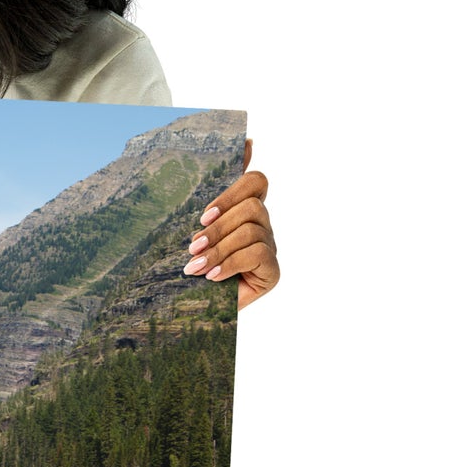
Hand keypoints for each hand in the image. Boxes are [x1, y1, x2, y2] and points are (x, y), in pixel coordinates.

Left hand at [183, 138, 278, 309]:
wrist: (196, 311)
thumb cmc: (194, 268)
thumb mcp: (194, 233)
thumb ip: (207, 205)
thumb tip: (235, 155)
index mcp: (243, 211)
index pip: (255, 181)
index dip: (234, 188)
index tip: (204, 214)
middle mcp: (262, 226)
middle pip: (252, 206)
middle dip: (217, 227)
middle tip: (192, 246)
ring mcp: (270, 247)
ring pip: (251, 230)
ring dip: (218, 249)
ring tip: (195, 267)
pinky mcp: (272, 270)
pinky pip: (257, 253)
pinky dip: (230, 264)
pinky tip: (212, 277)